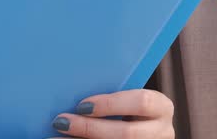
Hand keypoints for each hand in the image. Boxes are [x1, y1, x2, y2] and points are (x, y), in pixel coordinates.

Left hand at [47, 89, 173, 137]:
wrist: (142, 132)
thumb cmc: (129, 108)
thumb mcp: (130, 99)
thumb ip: (114, 94)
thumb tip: (71, 84)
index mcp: (161, 107)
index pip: (142, 102)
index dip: (111, 104)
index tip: (81, 105)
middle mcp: (162, 132)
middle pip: (127, 133)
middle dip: (90, 129)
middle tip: (61, 122)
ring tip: (55, 138)